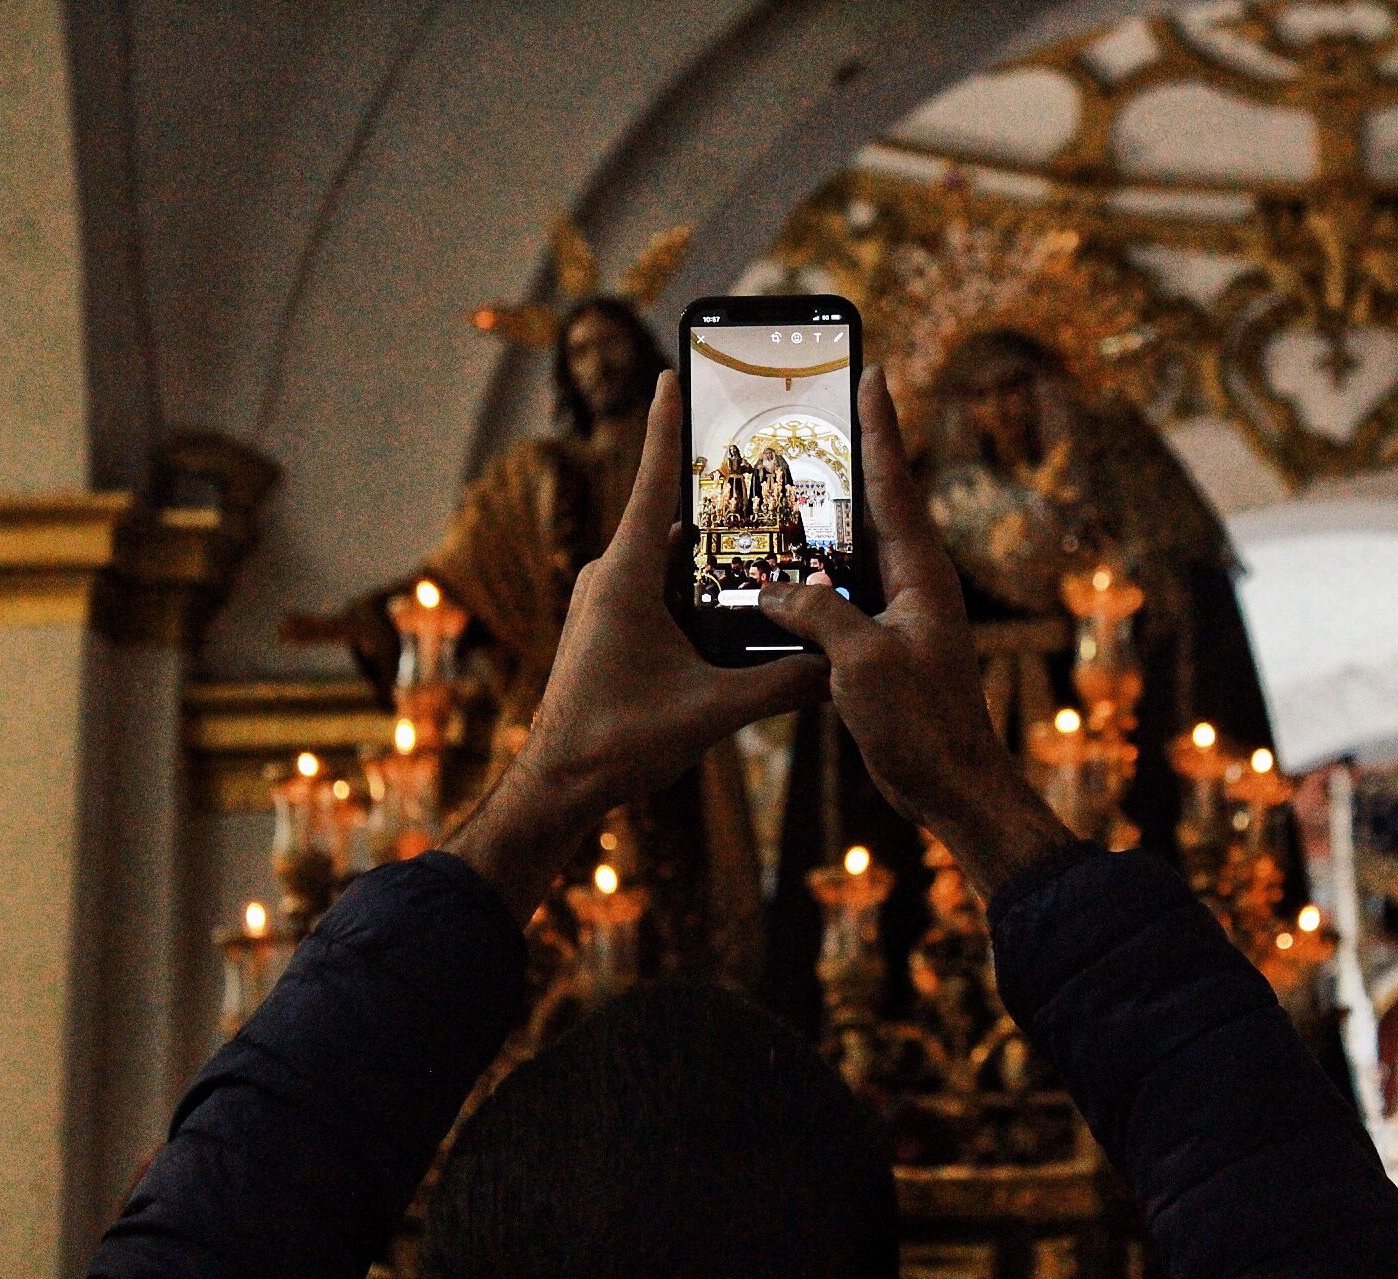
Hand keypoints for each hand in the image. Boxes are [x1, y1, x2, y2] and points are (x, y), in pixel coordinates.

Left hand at [451, 371, 827, 921]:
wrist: (557, 786)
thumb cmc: (617, 743)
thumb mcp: (712, 711)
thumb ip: (779, 683)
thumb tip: (840, 667)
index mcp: (626, 576)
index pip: (654, 483)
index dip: (666, 425)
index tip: (673, 372)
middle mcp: (612, 576)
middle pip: (673, 517)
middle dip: (719, 496)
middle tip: (768, 466)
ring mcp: (609, 601)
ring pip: (671, 558)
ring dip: (714, 549)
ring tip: (769, 533)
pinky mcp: (613, 626)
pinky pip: (662, 588)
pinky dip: (698, 584)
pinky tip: (740, 597)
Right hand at [760, 368, 1072, 900]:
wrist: (952, 786)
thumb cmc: (924, 725)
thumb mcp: (864, 662)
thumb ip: (818, 613)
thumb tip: (772, 589)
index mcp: (922, 574)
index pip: (894, 484)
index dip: (880, 428)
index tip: (872, 373)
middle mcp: (913, 583)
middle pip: (871, 507)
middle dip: (843, 463)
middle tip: (811, 417)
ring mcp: (897, 614)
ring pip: (849, 553)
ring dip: (816, 525)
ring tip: (775, 488)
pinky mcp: (878, 645)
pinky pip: (838, 597)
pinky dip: (806, 580)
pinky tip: (771, 577)